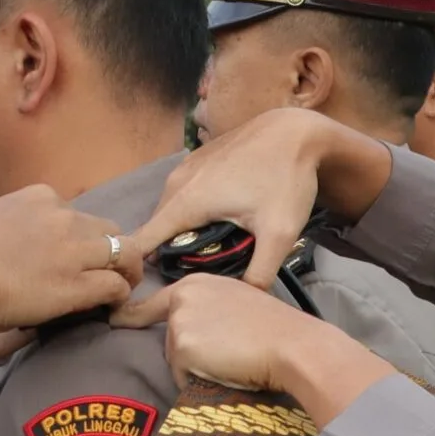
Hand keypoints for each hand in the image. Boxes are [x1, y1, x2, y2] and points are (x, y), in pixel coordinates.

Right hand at [0, 183, 140, 332]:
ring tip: (120, 290)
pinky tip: (110, 307)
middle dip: (112, 250)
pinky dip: (119, 296)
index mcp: (38, 197)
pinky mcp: (77, 284)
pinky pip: (116, 286)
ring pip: (125, 254)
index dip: (81, 236)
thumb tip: (16, 251)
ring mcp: (73, 249)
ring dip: (126, 272)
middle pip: (108, 230)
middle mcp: (62, 216)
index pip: (76, 213)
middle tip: (110, 272)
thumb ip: (11, 229)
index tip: (75, 255)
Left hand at [115, 275, 393, 423]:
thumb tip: (188, 337)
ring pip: (176, 358)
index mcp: (197, 283)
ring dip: (196, 367)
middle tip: (229, 352)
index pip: (156, 302)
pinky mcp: (182, 343)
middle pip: (169, 338)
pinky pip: (182, 375)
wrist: (292, 344)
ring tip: (231, 359)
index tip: (115, 319)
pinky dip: (199, 380)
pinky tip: (225, 368)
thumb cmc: (275, 330)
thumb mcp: (237, 306)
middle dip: (191, 354)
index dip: (134, 314)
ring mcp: (180, 318)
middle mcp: (183, 295)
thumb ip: (208, 313)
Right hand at [128, 108, 390, 288]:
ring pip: (169, 212)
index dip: (136, 268)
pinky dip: (188, 214)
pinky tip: (213, 225)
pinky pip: (180, 195)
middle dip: (162, 255)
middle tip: (186, 279)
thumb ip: (260, 274)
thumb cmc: (287, 179)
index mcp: (185, 201)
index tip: (142, 289)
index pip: (141, 242)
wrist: (298, 132)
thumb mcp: (279, 233)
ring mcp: (184, 168)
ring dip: (177, 234)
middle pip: (155, 230)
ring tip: (200, 256)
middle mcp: (176, 183)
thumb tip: (243, 304)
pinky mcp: (196, 160)